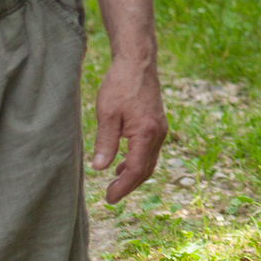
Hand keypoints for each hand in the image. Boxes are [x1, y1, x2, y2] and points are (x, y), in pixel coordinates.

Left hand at [91, 59, 167, 203]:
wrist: (138, 62)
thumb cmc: (120, 84)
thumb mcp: (107, 114)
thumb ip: (105, 142)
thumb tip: (100, 168)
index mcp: (145, 133)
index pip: (135, 170)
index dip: (122, 188)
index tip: (108, 198)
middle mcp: (158, 134)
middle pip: (146, 170)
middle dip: (129, 185)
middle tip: (110, 195)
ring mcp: (160, 128)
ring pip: (150, 160)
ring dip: (134, 174)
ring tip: (115, 182)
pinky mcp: (158, 123)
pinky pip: (151, 150)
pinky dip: (139, 161)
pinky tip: (124, 161)